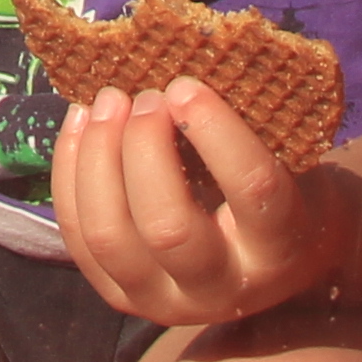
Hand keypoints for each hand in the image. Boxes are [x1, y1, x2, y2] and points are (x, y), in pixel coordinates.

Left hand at [53, 80, 336, 327]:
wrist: (280, 266)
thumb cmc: (290, 191)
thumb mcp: (292, 160)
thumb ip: (253, 123)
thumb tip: (184, 60)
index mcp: (276, 250)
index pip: (252, 192)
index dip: (216, 132)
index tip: (186, 85)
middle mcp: (219, 290)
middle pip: (165, 227)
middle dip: (143, 149)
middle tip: (145, 96)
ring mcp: (161, 301)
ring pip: (108, 236)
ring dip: (97, 158)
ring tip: (107, 102)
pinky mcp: (118, 296)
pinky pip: (76, 236)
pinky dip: (70, 172)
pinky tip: (81, 123)